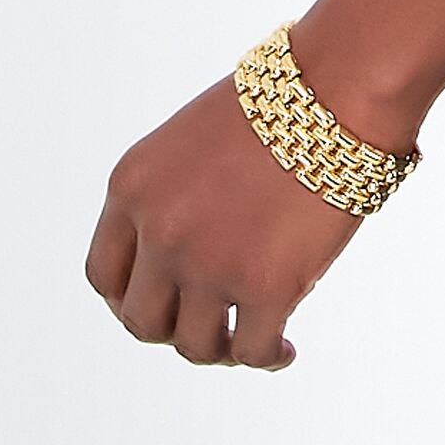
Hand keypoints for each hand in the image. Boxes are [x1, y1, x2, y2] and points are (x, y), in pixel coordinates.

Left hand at [85, 73, 366, 367]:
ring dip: (221, 350)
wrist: (339, 86)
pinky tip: (284, 350)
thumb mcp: (193, 144)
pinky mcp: (265, 287)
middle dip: (174, 328)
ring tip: (250, 341)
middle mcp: (159, 232)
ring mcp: (209, 264)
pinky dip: (267, 358)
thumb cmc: (281, 103)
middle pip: (142, 319)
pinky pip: (253, 350)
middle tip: (209, 326)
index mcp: (133, 188)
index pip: (104, 274)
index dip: (130, 300)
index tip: (163, 304)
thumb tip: (187, 262)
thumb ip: (174, 199)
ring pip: (195, 346)